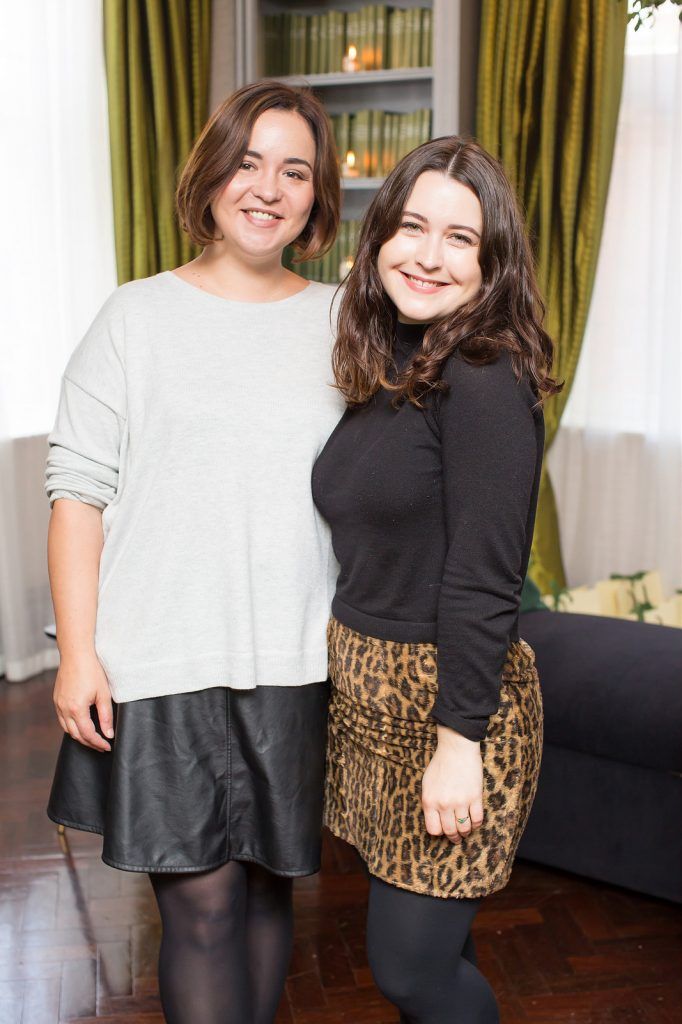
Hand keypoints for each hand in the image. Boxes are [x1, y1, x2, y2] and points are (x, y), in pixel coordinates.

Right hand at [53, 651, 113, 751]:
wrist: (76, 653)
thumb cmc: (92, 670)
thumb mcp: (104, 694)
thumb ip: (106, 716)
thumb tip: (108, 734)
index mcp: (76, 709)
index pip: (88, 734)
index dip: (98, 743)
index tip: (107, 746)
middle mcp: (64, 709)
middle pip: (76, 735)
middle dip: (89, 743)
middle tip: (101, 746)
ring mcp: (58, 704)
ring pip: (67, 728)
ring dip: (80, 736)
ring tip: (93, 738)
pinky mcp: (56, 699)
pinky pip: (62, 719)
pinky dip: (72, 726)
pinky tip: (81, 724)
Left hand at [421, 725, 483, 842]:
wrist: (456, 749)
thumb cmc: (440, 764)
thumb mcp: (427, 783)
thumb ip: (429, 802)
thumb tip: (434, 818)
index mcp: (429, 801)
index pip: (433, 829)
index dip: (439, 833)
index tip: (443, 831)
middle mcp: (444, 804)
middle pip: (450, 831)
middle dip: (454, 837)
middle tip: (456, 838)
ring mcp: (460, 802)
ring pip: (464, 828)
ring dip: (465, 832)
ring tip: (466, 831)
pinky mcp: (475, 797)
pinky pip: (477, 819)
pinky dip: (476, 824)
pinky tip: (474, 822)